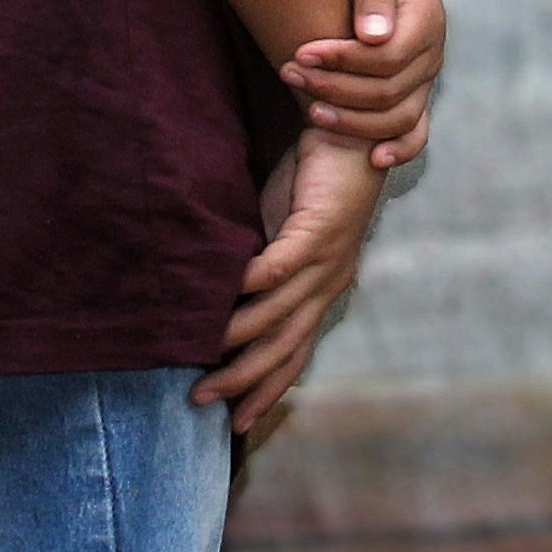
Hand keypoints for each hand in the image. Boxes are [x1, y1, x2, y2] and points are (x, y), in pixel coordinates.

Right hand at [191, 131, 381, 436]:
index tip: (236, 422)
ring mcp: (327, 262)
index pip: (294, 354)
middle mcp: (329, 285)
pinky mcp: (318, 232)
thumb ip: (258, 267)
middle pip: (285, 348)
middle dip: (244, 380)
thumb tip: (217, 291)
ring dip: (238, 340)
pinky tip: (223, 297)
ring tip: (201, 355)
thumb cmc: (312, 180)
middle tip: (203, 401)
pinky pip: (280, 269)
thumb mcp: (280, 233)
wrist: (350, 130)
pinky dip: (250, 286)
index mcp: (323, 291)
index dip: (267, 390)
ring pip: (278, 316)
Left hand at [282, 0, 444, 169]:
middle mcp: (433, 58)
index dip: (342, 60)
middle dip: (336, 88)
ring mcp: (427, 81)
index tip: (301, 52)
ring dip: (352, 120)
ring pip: (398, 117)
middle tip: (291, 74)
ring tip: (309, 111)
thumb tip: (374, 36)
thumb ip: (374, 1)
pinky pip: (416, 132)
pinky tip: (374, 160)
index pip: (386, 58)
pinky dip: (399, 148)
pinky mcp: (415, 95)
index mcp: (426, 24)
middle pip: (388, 91)